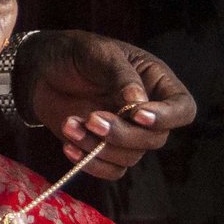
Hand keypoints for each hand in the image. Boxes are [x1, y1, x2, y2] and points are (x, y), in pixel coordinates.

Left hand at [17, 32, 197, 179]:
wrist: (41, 70)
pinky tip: (68, 145)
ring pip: (130, 157)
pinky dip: (90, 163)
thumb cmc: (75, 53)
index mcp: (156, 82)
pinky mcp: (104, 148)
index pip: (182, 109)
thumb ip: (121, 75)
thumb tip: (138, 101)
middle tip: (92, 118)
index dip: (167, 117)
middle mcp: (147, 111)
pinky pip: (110, 170)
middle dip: (123, 134)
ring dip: (98, 147)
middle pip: (155, 139)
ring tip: (69, 124)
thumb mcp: (99, 53)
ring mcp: (126, 132)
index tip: (137, 114)